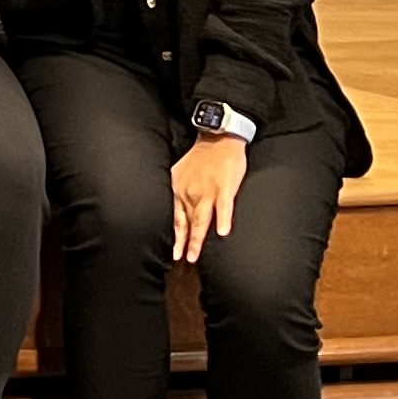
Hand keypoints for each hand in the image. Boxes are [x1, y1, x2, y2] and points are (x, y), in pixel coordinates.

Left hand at [171, 130, 248, 262]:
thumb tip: (175, 207)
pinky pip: (224, 207)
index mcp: (178, 190)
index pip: (175, 218)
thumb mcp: (180, 173)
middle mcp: (190, 193)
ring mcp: (208, 192)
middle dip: (183, 243)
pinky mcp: (225, 188)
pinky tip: (222, 232)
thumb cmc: (201, 158)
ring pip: (201, 219)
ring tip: (194, 255)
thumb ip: (179, 192)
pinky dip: (223, 219)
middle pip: (186, 223)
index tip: (173, 253)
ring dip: (197, 238)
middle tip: (181, 259)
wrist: (218, 139)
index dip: (174, 236)